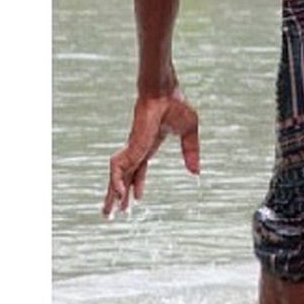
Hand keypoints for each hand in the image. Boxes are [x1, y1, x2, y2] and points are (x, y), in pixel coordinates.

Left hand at [103, 79, 200, 216]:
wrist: (163, 90)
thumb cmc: (175, 104)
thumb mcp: (189, 132)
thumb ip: (191, 152)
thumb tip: (196, 173)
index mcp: (149, 145)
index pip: (139, 170)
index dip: (136, 185)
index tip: (136, 199)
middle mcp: (138, 149)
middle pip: (125, 177)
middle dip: (117, 195)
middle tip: (111, 212)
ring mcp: (133, 149)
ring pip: (117, 176)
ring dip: (112, 194)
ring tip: (106, 213)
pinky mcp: (131, 147)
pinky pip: (120, 169)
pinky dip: (116, 182)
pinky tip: (117, 196)